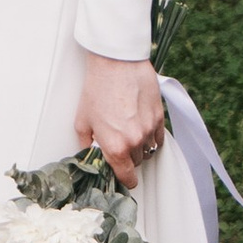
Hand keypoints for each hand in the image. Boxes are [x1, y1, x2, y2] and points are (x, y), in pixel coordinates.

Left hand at [74, 54, 164, 190]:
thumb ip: (86, 144)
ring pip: (149, 150)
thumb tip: (89, 155)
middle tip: (120, 144)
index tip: (124, 176)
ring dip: (140, 146)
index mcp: (115, 147)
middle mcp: (134, 142)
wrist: (116, 63)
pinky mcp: (159, 117)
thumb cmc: (98, 88)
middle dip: (129, 158)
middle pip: (137, 163)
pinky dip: (152, 137)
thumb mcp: (83, 120)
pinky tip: (142, 126)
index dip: (125, 179)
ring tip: (129, 131)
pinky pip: (159, 138)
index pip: (127, 177)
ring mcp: (149, 130)